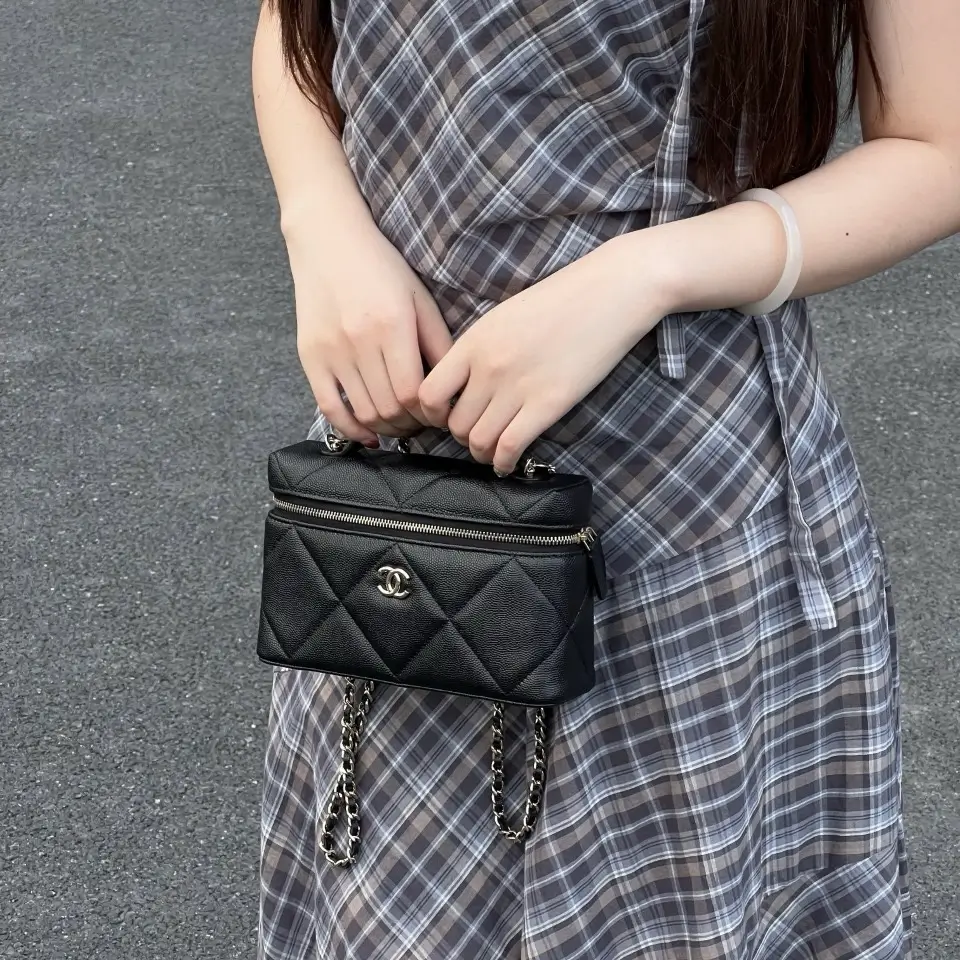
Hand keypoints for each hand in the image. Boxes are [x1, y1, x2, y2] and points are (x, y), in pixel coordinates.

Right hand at [286, 219, 453, 444]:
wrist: (327, 239)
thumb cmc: (381, 266)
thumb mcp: (420, 298)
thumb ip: (438, 342)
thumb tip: (455, 387)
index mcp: (392, 325)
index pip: (413, 392)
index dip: (429, 413)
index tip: (439, 414)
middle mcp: (359, 341)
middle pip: (390, 408)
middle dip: (411, 424)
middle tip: (422, 423)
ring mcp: (330, 351)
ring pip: (363, 412)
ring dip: (386, 427)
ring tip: (400, 424)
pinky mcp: (309, 356)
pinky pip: (328, 407)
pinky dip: (350, 429)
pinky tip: (368, 434)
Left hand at [417, 236, 672, 473]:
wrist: (610, 292)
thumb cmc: (560, 300)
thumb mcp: (504, 316)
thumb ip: (478, 349)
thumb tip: (460, 385)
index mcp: (473, 342)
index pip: (428, 394)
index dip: (432, 414)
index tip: (447, 417)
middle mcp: (489, 367)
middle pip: (454, 424)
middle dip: (461, 437)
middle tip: (475, 436)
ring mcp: (518, 387)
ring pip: (479, 441)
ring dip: (482, 452)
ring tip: (492, 451)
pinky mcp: (549, 403)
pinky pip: (510, 446)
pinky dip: (504, 462)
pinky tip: (508, 462)